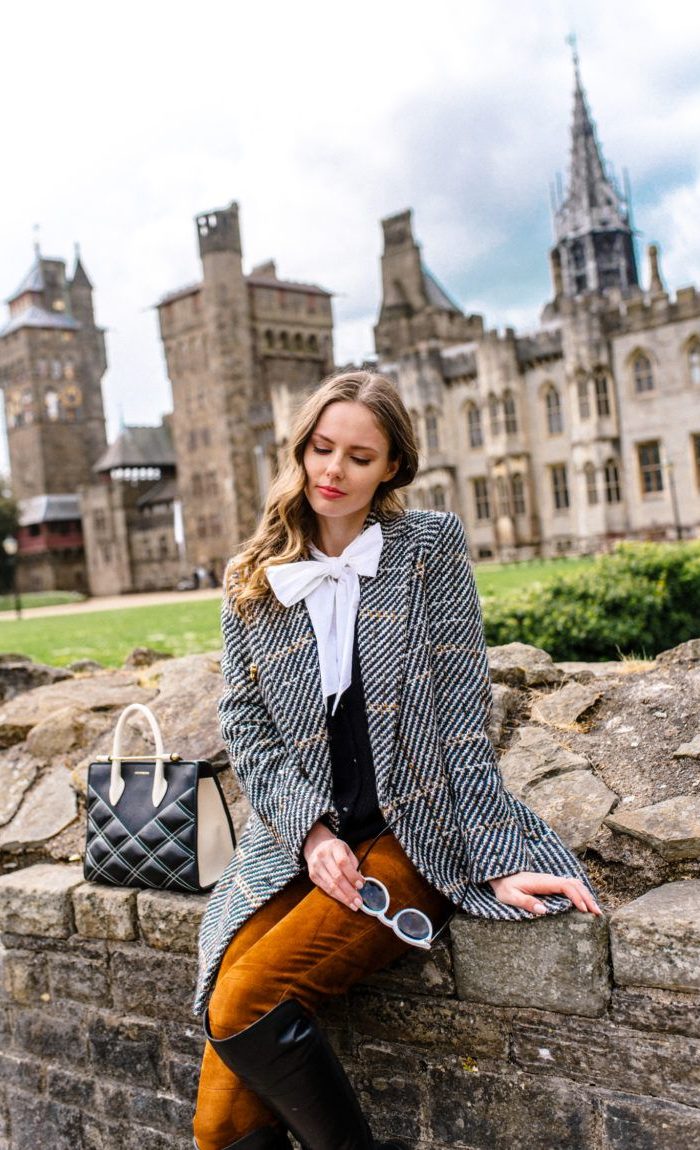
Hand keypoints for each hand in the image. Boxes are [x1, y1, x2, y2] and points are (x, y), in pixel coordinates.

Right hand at [302, 820, 364, 910]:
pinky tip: (345, 900)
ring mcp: (316, 866)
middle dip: (350, 892)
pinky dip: (336, 896)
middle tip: (359, 901)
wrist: (316, 846)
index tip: (361, 885)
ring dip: (344, 897)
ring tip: (354, 905)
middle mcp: (323, 856)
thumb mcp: (347, 850)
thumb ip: (354, 864)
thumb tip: (359, 883)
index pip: (343, 862)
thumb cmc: (336, 849)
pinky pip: (325, 889)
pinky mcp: (313, 876)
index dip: (352, 875)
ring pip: (331, 886)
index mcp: (334, 847)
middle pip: (337, 877)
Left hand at [487, 871, 602, 915]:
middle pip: (575, 884)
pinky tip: (585, 904)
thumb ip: (525, 902)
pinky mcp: (551, 884)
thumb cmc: (505, 887)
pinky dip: (581, 894)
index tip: (584, 910)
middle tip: (598, 913)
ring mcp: (551, 881)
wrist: (500, 876)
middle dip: (588, 897)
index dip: (577, 897)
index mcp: (542, 881)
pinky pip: (570, 887)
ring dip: (586, 895)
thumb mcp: (510, 896)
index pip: (566, 886)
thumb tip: (543, 910)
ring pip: (574, 884)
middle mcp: (549, 879)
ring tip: (596, 910)